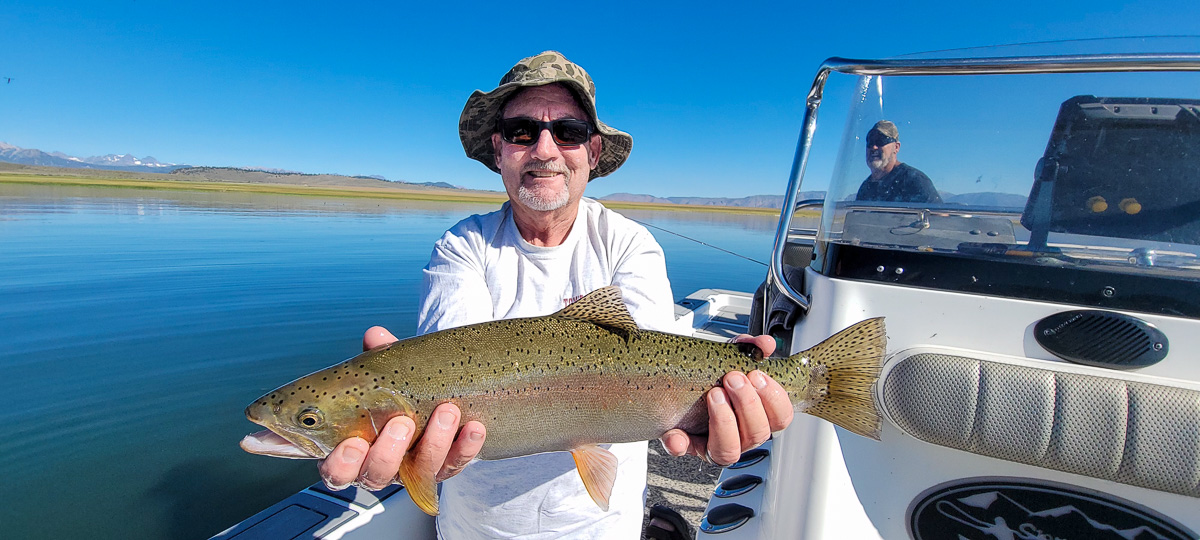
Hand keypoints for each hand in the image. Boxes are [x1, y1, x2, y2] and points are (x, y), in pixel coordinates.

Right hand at [317, 326, 486, 490]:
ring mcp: (414, 471)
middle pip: (377, 475)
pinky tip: (474, 428)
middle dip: (389, 452)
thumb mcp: (386, 375)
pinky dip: (466, 447)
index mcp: (354, 451)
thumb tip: (375, 335)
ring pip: (421, 472)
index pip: (338, 471)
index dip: (342, 464)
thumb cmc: (397, 392)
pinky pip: (456, 464)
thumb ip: (378, 358)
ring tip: (446, 412)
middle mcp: (381, 467)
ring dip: (435, 443)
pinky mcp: (446, 467)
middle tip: (402, 423)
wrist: (433, 399)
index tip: (354, 443)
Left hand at [659, 334, 793, 465]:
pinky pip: (686, 451)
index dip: (773, 399)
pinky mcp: (688, 446)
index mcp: (759, 417)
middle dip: (747, 404)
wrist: (679, 382)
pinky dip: (681, 444)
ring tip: (714, 394)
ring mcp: (715, 445)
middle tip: (732, 378)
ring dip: (724, 421)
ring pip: (729, 450)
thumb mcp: (731, 358)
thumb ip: (749, 350)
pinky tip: (677, 435)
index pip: (780, 418)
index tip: (757, 376)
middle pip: (757, 434)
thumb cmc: (715, 377)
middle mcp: (742, 436)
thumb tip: (765, 344)